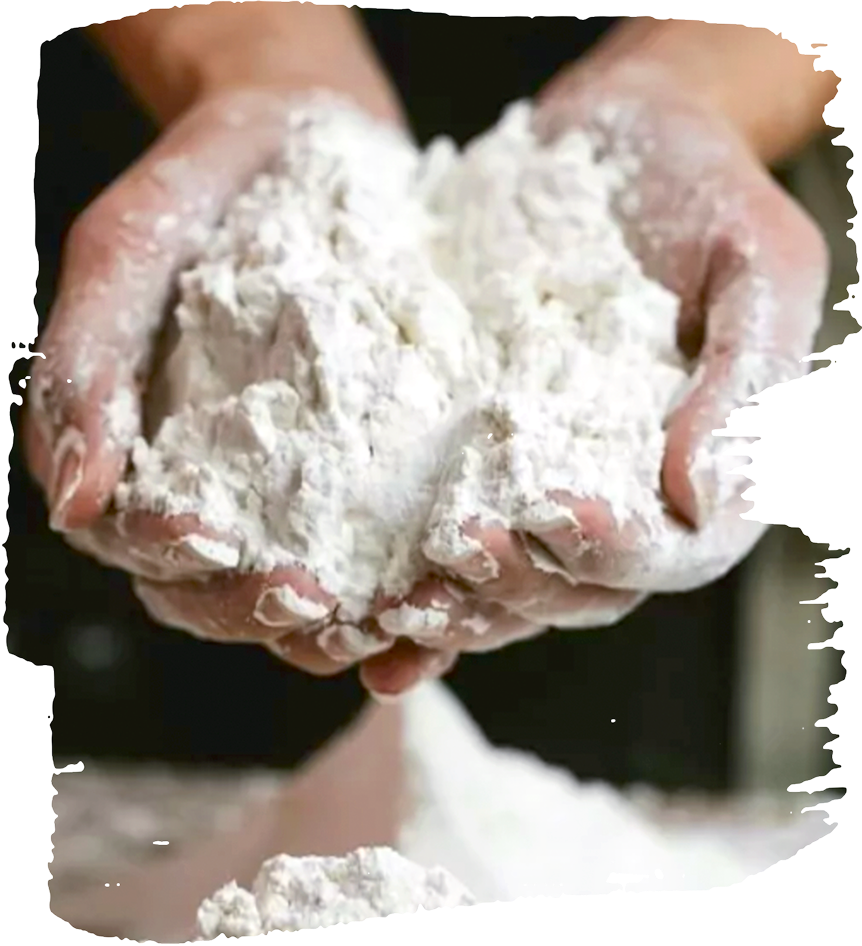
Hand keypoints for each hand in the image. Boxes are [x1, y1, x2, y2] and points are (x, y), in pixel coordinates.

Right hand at [25, 84, 441, 681]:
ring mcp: (290, 491)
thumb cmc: (202, 188)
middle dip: (257, 609)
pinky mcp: (363, 475)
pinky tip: (439, 592)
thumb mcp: (127, 251)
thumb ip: (86, 363)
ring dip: (335, 626)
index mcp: (139, 454)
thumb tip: (73, 498)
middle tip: (315, 604)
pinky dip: (400, 588)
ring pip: (297, 596)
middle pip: (214, 592)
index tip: (209, 540)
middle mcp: (211, 489)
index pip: (133, 539)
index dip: (163, 555)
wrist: (305, 136)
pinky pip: (377, 551)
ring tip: (387, 619)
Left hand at [360, 61, 828, 695]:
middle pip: (570, 587)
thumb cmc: (706, 193)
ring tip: (384, 609)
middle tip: (450, 559)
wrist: (616, 136)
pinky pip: (432, 524)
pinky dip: (394, 566)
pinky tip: (343, 594)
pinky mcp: (470, 453)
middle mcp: (616, 499)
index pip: (666, 550)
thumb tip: (698, 501)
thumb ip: (741, 384)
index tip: (558, 512)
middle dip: (510, 585)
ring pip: (498, 579)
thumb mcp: (757, 267)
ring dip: (445, 605)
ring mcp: (537, 482)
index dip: (615, 550)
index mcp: (697, 473)